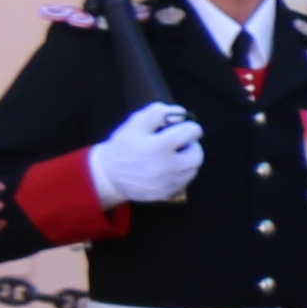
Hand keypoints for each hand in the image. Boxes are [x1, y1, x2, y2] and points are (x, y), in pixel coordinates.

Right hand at [85, 103, 206, 204]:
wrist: (108, 175)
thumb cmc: (123, 145)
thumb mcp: (135, 123)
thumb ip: (159, 113)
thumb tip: (181, 114)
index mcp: (159, 146)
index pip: (191, 132)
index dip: (188, 126)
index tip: (180, 128)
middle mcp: (167, 167)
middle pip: (197, 154)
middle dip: (190, 145)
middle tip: (177, 143)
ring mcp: (168, 183)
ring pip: (193, 169)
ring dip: (187, 159)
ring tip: (170, 156)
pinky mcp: (167, 194)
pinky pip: (185, 181)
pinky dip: (180, 173)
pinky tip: (166, 168)